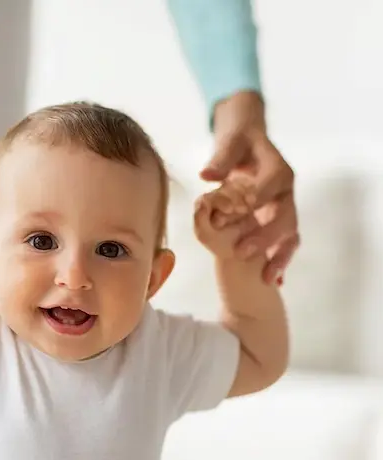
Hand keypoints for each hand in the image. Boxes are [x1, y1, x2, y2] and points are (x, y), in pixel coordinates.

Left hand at [203, 91, 298, 284]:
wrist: (250, 142)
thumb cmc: (240, 142)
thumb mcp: (230, 143)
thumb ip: (220, 159)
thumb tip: (207, 175)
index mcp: (277, 170)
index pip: (267, 189)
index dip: (249, 204)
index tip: (228, 218)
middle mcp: (286, 191)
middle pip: (284, 216)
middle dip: (266, 236)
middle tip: (243, 252)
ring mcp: (285, 207)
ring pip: (289, 233)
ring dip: (279, 256)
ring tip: (268, 278)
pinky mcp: (280, 219)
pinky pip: (285, 242)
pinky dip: (280, 261)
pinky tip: (272, 280)